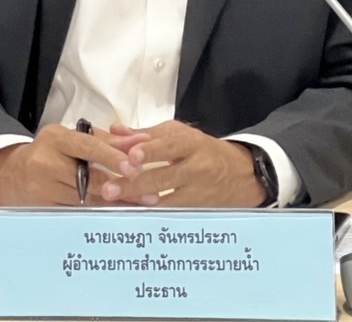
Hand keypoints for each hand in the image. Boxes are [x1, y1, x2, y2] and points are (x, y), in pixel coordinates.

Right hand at [0, 124, 144, 206]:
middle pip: (89, 179)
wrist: (13, 175)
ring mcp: (42, 189)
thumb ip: (106, 140)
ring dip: (116, 203)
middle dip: (121, 187)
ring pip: (86, 199)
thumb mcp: (73, 138)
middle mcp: (45, 162)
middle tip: (148, 193)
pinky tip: (119, 214)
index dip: (112, 157)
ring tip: (140, 205)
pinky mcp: (44, 209)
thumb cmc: (51, 152)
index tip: (135, 166)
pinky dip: (100, 213)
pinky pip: (78, 212)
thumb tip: (140, 141)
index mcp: (55, 138)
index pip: (88, 147)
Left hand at [98, 121, 264, 207]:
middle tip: (109, 189)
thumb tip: (115, 132)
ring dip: (138, 204)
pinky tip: (130, 218)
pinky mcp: (195, 212)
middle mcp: (195, 169)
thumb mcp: (180, 135)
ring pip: (165, 202)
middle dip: (134, 184)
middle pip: (163, 177)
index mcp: (191, 143)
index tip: (130, 156)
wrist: (242, 175)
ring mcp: (196, 194)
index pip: (169, 146)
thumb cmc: (204, 151)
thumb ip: (147, 135)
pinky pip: (170, 215)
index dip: (150, 151)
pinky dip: (150, 216)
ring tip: (115, 206)